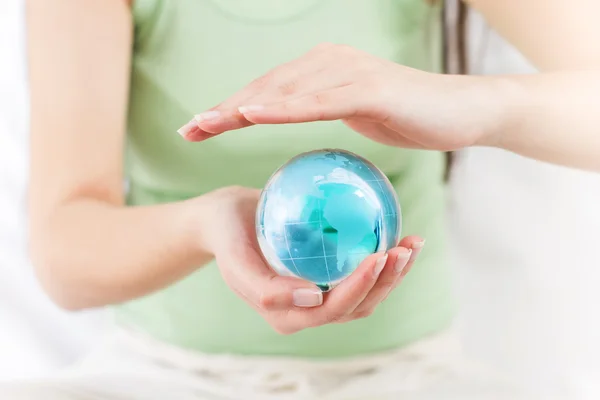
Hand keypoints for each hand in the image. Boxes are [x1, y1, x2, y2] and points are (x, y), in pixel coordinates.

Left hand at [178, 43, 506, 150]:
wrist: (462, 113)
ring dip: (242, 108)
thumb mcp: (358, 114)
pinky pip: (317, 101)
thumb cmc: (410, 117)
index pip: (268, 92)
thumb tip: (301, 120)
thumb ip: (327, 109)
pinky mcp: (367, 87)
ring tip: (206, 124)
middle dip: (223, 110)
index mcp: (322, 71)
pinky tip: (252, 115)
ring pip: (284, 93)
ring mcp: (347, 72)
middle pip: (266, 89)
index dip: (229, 109)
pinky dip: (282, 108)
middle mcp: (329, 62)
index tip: (197, 129)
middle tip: (188, 130)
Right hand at [204, 186, 424, 333]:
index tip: (380, 254)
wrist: (225, 221)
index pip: (334, 309)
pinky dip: (384, 258)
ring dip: (394, 272)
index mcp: (288, 315)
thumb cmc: (228, 238)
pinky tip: (398, 233)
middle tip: (405, 246)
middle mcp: (308, 309)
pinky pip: (361, 272)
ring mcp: (320, 292)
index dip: (362, 287)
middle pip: (359, 305)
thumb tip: (313, 297)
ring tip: (412, 242)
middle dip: (387, 281)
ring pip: (367, 293)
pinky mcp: (328, 273)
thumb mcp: (235, 261)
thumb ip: (266, 289)